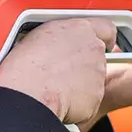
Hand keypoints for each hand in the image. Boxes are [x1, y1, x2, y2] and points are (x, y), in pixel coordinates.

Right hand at [0, 18, 117, 125]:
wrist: (28, 93)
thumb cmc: (26, 65)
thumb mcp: (38, 36)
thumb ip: (59, 37)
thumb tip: (56, 43)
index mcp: (80, 29)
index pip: (105, 28)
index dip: (104, 36)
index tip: (103, 41)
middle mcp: (93, 50)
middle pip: (96, 56)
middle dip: (84, 63)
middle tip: (62, 70)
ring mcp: (97, 74)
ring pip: (93, 79)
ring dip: (79, 83)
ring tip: (55, 86)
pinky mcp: (96, 97)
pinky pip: (88, 100)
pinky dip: (77, 103)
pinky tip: (59, 99)